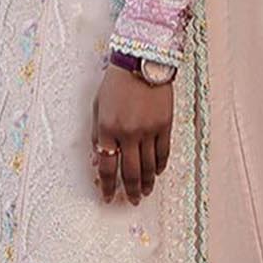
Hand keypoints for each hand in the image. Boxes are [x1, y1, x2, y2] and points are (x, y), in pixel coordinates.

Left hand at [91, 64, 173, 204]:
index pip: (107, 167)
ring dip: (147, 183)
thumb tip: (98, 161)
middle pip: (131, 172)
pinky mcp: (165, 125)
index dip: (107, 186)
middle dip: (130, 190)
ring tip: (144, 192)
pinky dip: (160, 166)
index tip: (108, 197)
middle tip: (131, 201)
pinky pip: (163, 152)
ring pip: (149, 166)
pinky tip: (157, 173)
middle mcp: (128, 133)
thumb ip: (98, 135)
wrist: (141, 61)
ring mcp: (148, 130)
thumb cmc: (115, 83)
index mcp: (108, 129)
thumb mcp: (98, 107)